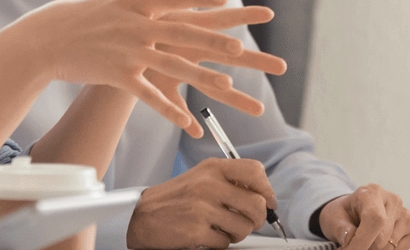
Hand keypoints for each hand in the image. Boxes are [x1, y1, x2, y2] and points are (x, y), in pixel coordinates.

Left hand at [97, 0, 287, 121]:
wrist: (110, 51)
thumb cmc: (124, 26)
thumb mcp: (125, 7)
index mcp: (184, 29)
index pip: (219, 20)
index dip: (242, 14)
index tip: (269, 12)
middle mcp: (189, 51)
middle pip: (229, 56)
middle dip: (256, 60)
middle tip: (283, 66)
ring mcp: (181, 70)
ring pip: (214, 86)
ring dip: (236, 98)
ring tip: (260, 110)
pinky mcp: (164, 86)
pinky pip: (179, 104)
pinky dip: (185, 118)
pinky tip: (199, 131)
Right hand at [125, 158, 276, 248]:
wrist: (142, 215)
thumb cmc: (175, 198)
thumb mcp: (201, 177)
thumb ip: (229, 181)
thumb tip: (263, 196)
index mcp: (213, 168)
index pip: (255, 172)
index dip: (267, 190)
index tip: (266, 201)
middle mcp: (209, 184)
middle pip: (257, 205)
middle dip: (258, 219)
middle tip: (249, 222)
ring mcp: (203, 208)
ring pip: (244, 227)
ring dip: (237, 234)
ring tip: (222, 229)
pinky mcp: (197, 230)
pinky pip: (225, 243)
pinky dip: (219, 243)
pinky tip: (206, 235)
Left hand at [318, 185, 409, 249]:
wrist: (353, 212)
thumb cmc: (344, 214)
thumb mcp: (334, 218)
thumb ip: (341, 229)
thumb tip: (349, 238)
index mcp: (372, 192)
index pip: (375, 219)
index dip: (362, 241)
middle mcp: (392, 200)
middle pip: (383, 238)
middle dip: (364, 248)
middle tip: (351, 247)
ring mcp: (405, 214)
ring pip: (390, 247)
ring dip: (373, 249)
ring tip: (361, 242)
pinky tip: (375, 241)